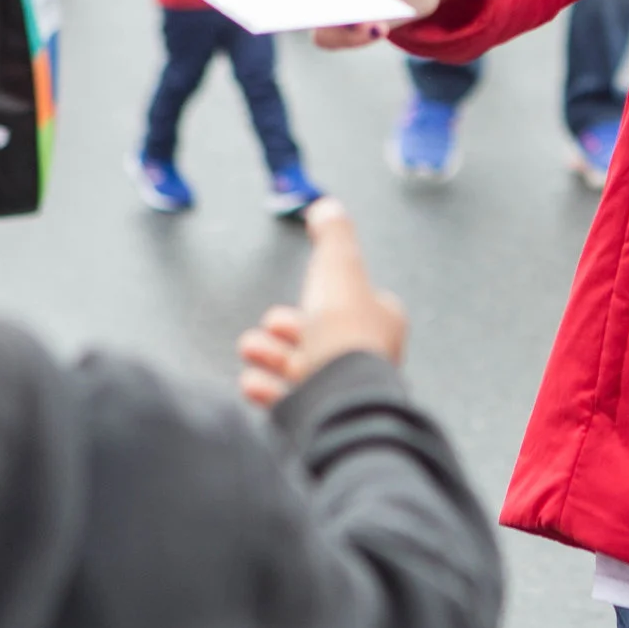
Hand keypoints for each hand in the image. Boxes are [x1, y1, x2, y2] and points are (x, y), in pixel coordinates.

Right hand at [238, 199, 407, 405]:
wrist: (341, 399)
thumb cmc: (344, 333)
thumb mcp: (340, 265)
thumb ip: (333, 235)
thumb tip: (326, 206)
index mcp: (379, 325)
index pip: (346, 309)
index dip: (316, 301)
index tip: (290, 301)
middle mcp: (366, 361)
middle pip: (319, 341)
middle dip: (285, 331)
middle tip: (266, 327)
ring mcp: (344, 393)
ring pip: (302, 372)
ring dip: (270, 358)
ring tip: (249, 350)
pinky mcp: (323, 420)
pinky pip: (294, 406)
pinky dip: (268, 392)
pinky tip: (251, 382)